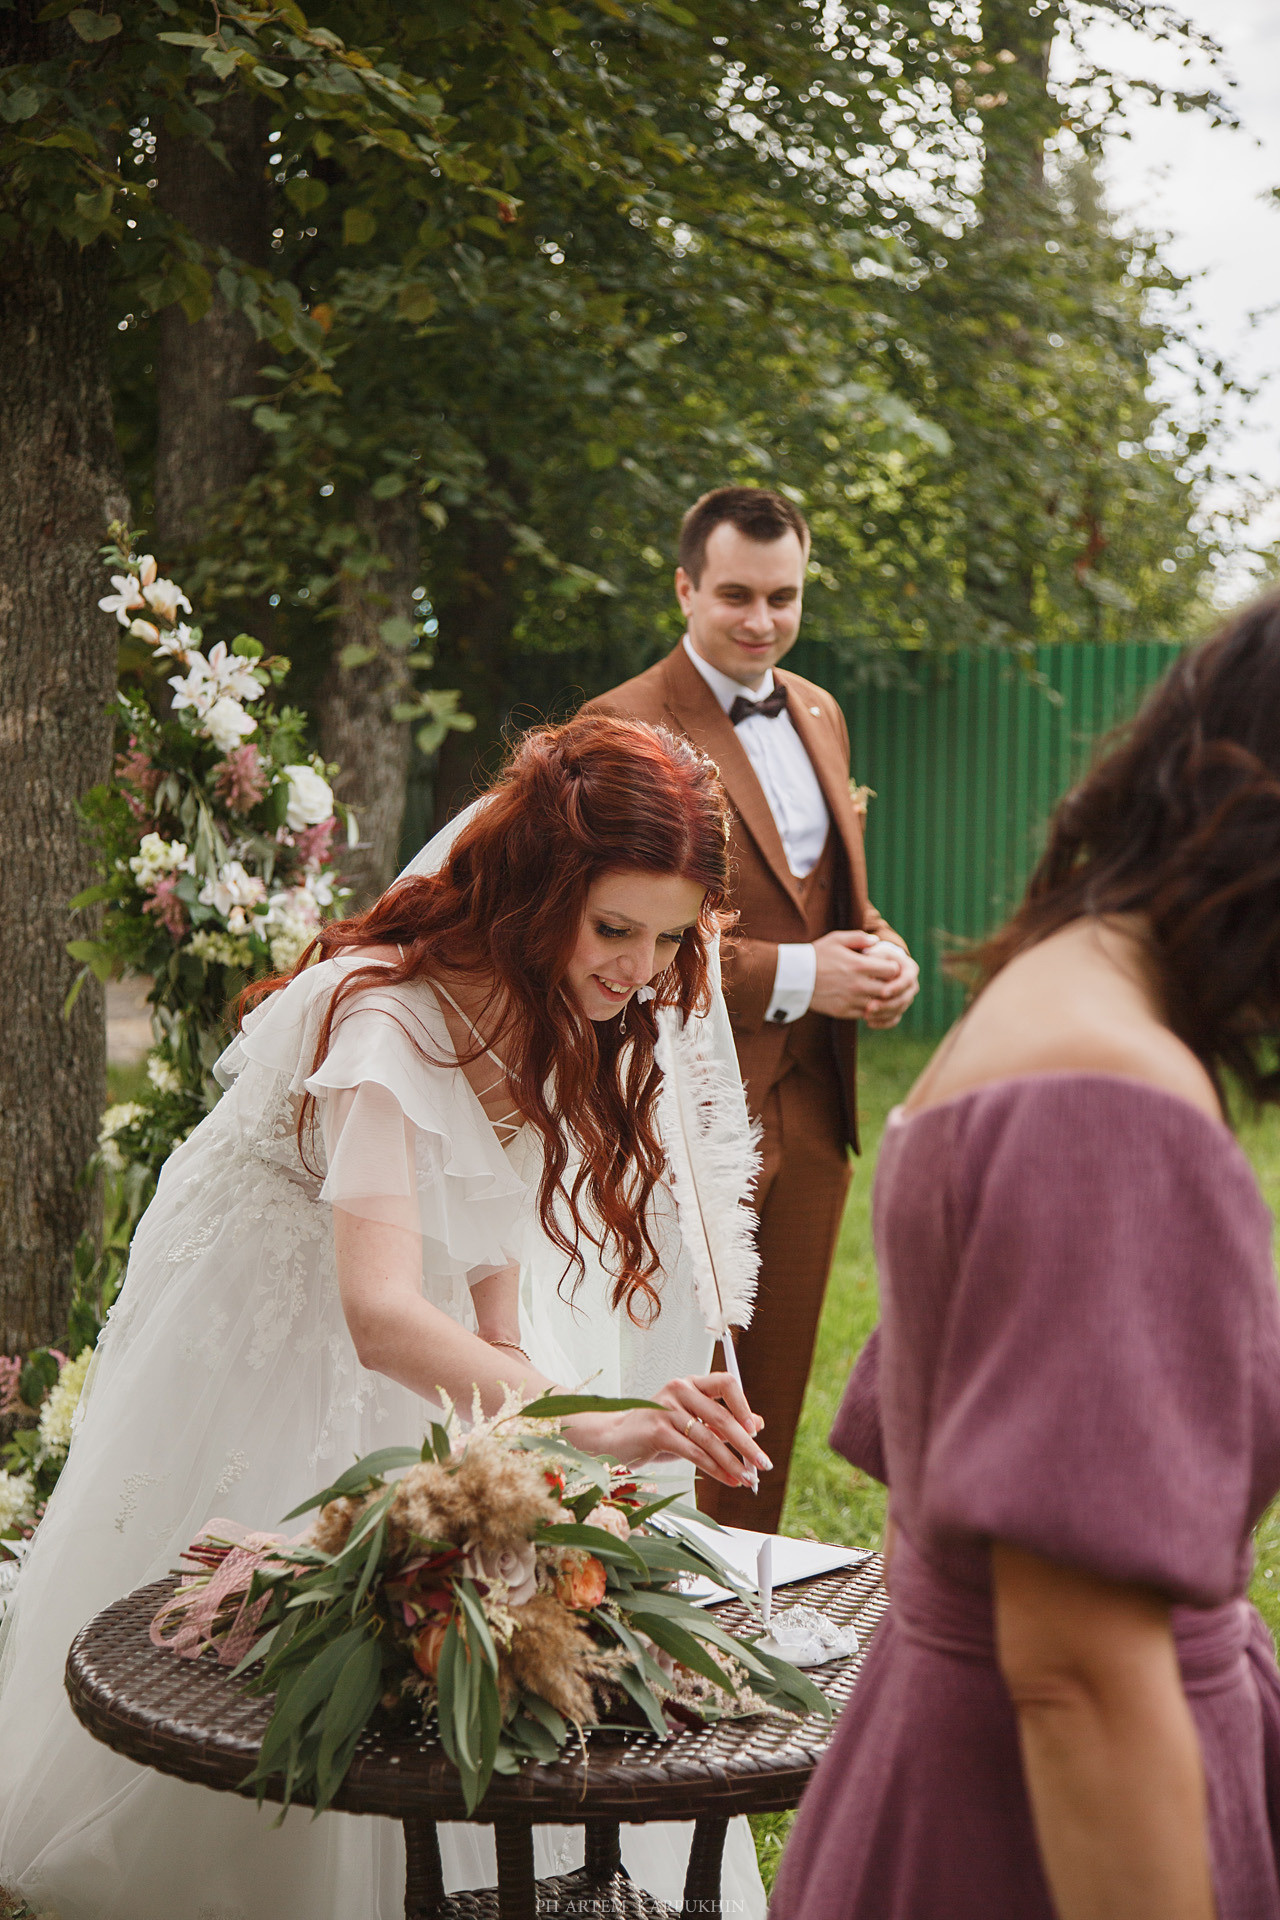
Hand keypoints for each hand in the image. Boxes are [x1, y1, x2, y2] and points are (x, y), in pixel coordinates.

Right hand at [562, 1371, 771, 1487]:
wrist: (615, 1440)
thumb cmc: (656, 1432)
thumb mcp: (692, 1424)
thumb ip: (721, 1422)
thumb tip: (758, 1424)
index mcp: (691, 1384)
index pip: (726, 1383)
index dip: (744, 1405)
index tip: (756, 1430)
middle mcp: (680, 1390)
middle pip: (722, 1416)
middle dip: (746, 1444)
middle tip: (762, 1464)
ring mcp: (667, 1409)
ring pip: (709, 1438)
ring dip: (733, 1462)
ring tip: (748, 1479)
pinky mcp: (658, 1431)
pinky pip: (694, 1452)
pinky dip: (715, 1469)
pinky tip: (728, 1479)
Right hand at [809, 930, 917, 1023]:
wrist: (794, 978)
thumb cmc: (815, 955)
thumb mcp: (836, 939)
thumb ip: (858, 938)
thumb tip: (876, 941)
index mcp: (859, 965)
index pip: (892, 970)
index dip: (893, 967)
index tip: (887, 966)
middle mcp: (859, 985)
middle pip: (890, 989)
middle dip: (891, 984)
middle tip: (886, 980)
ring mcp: (852, 1000)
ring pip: (880, 1004)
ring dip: (881, 998)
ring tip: (876, 991)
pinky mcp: (844, 1012)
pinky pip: (866, 1014)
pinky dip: (870, 1010)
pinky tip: (866, 1001)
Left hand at [860, 940, 919, 1029]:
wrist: (877, 965)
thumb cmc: (875, 956)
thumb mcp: (876, 953)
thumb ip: (875, 959)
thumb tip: (871, 967)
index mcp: (910, 970)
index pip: (907, 980)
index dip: (896, 987)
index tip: (883, 992)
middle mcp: (912, 985)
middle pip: (904, 998)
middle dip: (887, 1004)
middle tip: (870, 1008)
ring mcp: (906, 998)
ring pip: (898, 1010)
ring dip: (882, 1015)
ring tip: (866, 1015)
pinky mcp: (899, 1008)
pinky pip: (894, 1019)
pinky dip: (882, 1023)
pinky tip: (869, 1023)